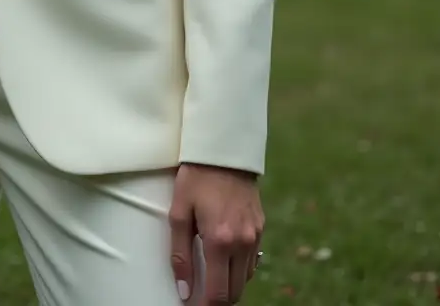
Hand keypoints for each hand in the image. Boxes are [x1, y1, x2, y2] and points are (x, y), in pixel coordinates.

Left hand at [169, 163, 263, 303]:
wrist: (224, 149)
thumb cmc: (196, 177)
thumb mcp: (178, 212)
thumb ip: (180, 254)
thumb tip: (183, 290)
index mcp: (219, 241)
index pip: (218, 294)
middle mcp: (242, 242)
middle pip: (235, 292)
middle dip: (218, 299)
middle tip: (200, 295)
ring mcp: (255, 235)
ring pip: (246, 278)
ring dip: (230, 284)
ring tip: (211, 277)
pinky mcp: (261, 227)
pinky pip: (252, 259)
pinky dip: (240, 267)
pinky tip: (225, 259)